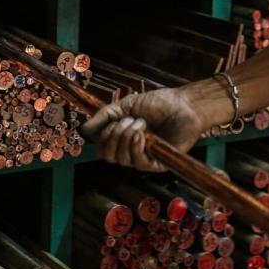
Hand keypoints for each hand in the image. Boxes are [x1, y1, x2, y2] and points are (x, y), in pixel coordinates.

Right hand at [81, 87, 204, 171]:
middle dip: (114, 136)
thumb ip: (105, 116)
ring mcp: (144, 158)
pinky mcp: (157, 164)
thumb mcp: (126, 105)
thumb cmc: (159, 104)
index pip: (101, 147)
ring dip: (128, 137)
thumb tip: (84, 129)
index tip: (115, 118)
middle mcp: (131, 150)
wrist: (184, 105)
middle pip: (108, 156)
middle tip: (130, 120)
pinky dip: (136, 146)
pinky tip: (144, 134)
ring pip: (121, 159)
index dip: (102, 135)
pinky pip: (138, 163)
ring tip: (142, 123)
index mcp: (123, 138)